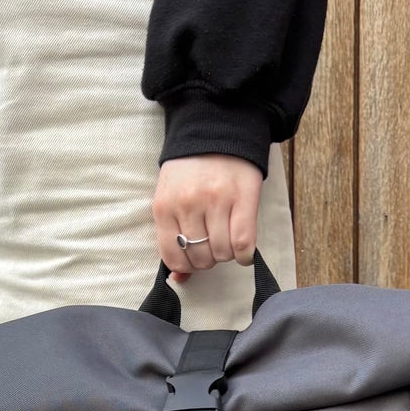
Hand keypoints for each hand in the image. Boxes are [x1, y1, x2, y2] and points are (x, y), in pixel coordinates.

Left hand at [153, 154, 262, 283]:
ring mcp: (216, 202)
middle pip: (201, 258)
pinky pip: (243, 245)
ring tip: (227, 240)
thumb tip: (179, 280)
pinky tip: (243, 250)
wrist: (216, 130)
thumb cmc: (191, 170)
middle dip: (208, 259)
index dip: (187, 266)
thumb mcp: (171, 197)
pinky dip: (244, 256)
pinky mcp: (242, 200)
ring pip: (223, 254)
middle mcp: (188, 204)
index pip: (174, 256)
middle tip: (212, 244)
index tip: (194, 258)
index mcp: (164, 205)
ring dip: (227, 255)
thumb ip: (171, 236)